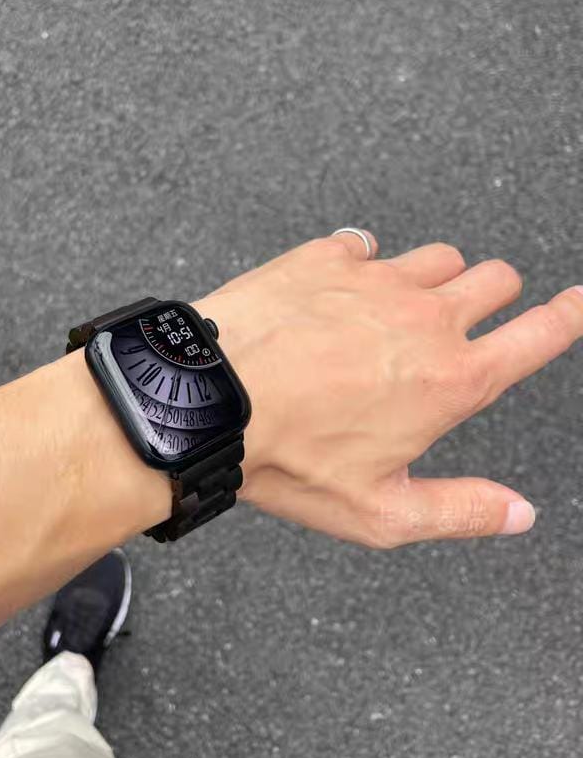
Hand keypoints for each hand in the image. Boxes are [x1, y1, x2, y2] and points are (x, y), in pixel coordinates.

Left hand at [195, 233, 582, 547]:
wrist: (212, 400)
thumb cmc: (291, 458)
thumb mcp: (381, 511)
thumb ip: (461, 511)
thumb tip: (520, 513)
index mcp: (450, 380)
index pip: (538, 336)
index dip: (570, 316)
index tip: (581, 301)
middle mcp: (425, 318)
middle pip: (496, 278)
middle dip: (495, 294)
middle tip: (465, 317)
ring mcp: (377, 279)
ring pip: (440, 256)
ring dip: (434, 278)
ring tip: (397, 311)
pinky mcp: (328, 256)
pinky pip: (368, 244)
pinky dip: (363, 264)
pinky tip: (337, 292)